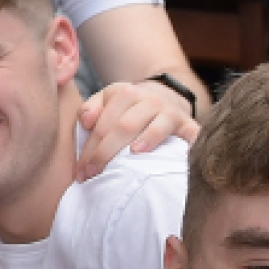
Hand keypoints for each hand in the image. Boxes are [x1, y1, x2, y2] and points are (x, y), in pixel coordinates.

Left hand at [73, 78, 198, 179]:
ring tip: (130, 156)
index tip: (79, 171)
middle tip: (91, 175)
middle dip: (104, 153)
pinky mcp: (189, 125)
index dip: (89, 148)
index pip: (102, 124)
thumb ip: (91, 109)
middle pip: (124, 126)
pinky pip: (187, 135)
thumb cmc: (129, 109)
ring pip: (153, 127)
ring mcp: (170, 112)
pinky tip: (168, 155)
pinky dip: (182, 145)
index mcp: (124, 93)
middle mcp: (148, 99)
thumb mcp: (108, 102)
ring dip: (142, 141)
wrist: (168, 99)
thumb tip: (85, 122)